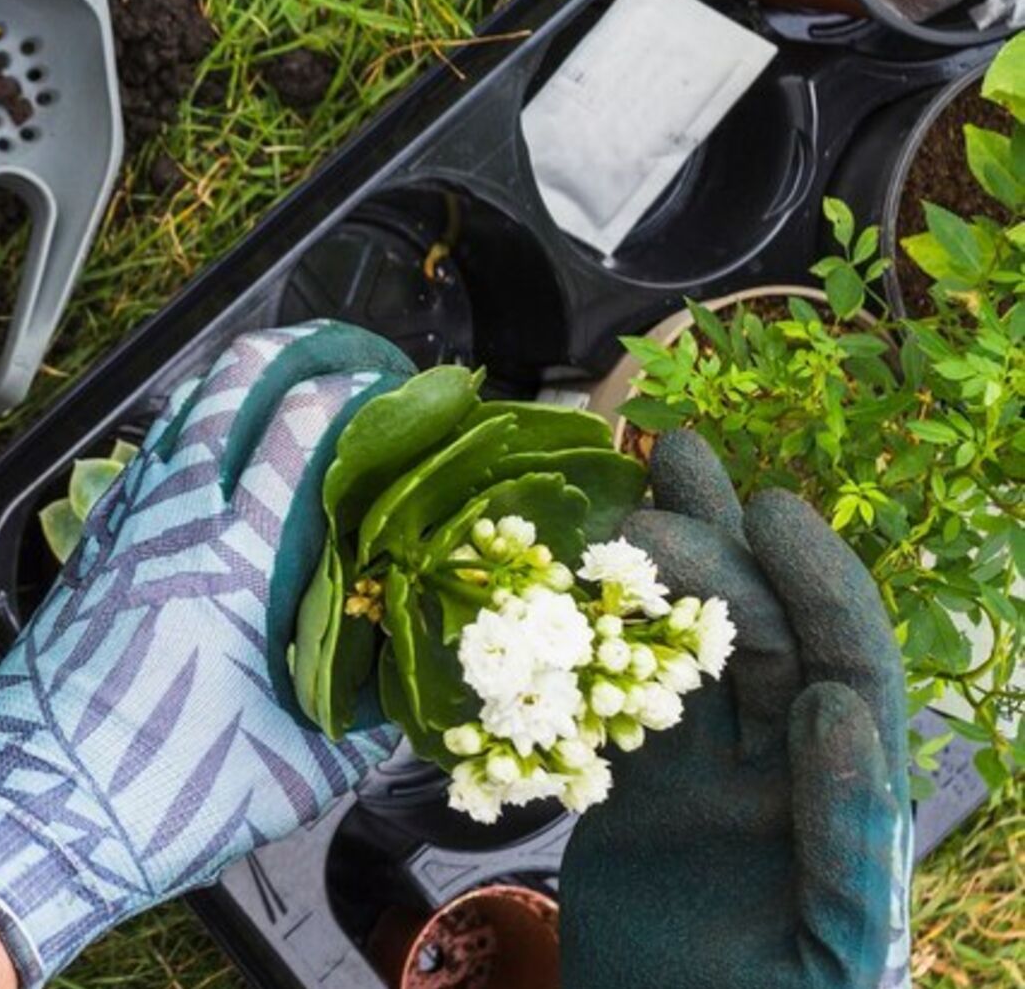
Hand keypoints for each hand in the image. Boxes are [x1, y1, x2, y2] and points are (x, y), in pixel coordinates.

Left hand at [0, 322, 415, 986]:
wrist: (35, 816)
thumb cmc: (164, 796)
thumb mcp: (299, 771)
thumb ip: (369, 723)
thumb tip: (416, 694)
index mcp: (234, 560)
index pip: (301, 427)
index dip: (358, 391)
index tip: (404, 391)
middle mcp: (171, 522)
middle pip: (230, 385)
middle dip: (294, 350)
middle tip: (345, 355)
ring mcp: (119, 531)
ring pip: (177, 416)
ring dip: (233, 386)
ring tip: (283, 386)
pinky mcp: (86, 555)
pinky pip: (140, 465)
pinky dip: (182, 438)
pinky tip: (207, 461)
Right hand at [560, 431, 912, 988]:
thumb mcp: (830, 953)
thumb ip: (849, 838)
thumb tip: (836, 707)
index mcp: (844, 809)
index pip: (845, 672)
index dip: (817, 587)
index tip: (769, 513)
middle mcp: (782, 779)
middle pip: (761, 640)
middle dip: (725, 551)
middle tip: (668, 476)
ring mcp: (705, 785)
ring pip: (687, 657)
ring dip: (666, 571)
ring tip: (639, 480)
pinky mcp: (634, 800)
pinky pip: (616, 707)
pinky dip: (594, 645)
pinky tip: (568, 584)